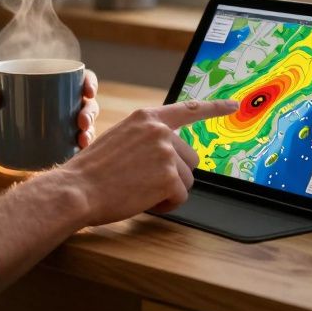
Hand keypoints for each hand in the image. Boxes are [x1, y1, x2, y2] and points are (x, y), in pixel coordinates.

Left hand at [0, 69, 100, 165]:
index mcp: (39, 85)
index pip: (72, 79)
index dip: (88, 82)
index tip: (87, 91)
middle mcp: (50, 106)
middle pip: (82, 105)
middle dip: (90, 111)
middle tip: (81, 121)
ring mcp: (48, 129)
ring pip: (79, 128)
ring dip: (88, 132)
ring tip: (82, 140)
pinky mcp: (43, 149)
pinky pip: (66, 149)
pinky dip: (77, 152)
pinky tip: (79, 154)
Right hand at [50, 99, 238, 225]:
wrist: (77, 189)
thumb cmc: (91, 172)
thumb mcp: (119, 140)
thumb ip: (145, 140)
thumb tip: (170, 155)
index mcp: (146, 117)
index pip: (188, 109)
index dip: (215, 108)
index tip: (234, 105)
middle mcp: (159, 130)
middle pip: (190, 158)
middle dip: (174, 175)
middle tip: (143, 182)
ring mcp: (166, 152)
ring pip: (187, 180)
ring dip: (168, 191)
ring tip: (138, 190)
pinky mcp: (169, 177)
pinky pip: (179, 198)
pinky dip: (164, 205)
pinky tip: (142, 201)